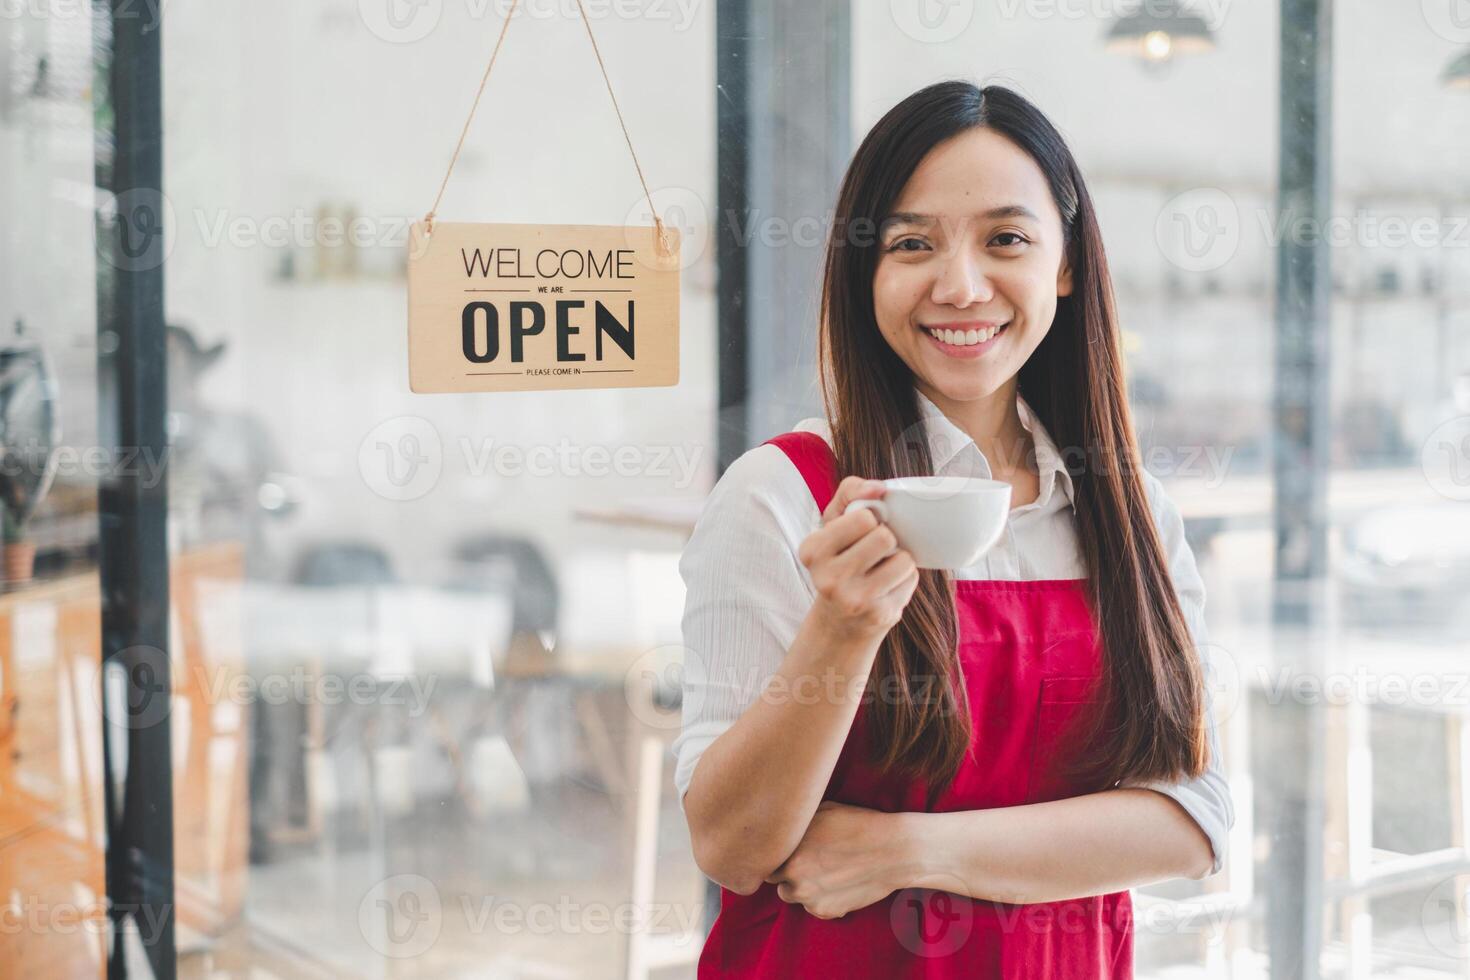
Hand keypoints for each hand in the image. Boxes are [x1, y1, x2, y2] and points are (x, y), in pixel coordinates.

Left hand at [763, 801, 914, 919]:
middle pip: (773, 879)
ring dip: (800, 886)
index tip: (788, 849)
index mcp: (788, 850)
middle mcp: (794, 876)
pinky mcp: (826, 911)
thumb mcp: (821, 811)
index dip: (775, 853)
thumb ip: (795, 825)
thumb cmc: (858, 824)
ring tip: (822, 871)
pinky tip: (837, 882)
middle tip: (806, 859)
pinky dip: (820, 898)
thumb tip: (779, 825)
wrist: (892, 850)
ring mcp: (809, 897)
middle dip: (785, 871)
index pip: (764, 858)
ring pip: (791, 895)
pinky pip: (812, 907)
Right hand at [797, 477, 919, 641]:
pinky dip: (904, 579)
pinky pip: (911, 579)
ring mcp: (854, 600)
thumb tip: (879, 488)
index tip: (859, 533)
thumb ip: (851, 493)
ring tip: (882, 569)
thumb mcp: (834, 523)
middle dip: (886, 539)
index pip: (863, 518)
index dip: (869, 520)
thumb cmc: (840, 559)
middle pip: (884, 537)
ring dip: (899, 559)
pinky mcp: (879, 615)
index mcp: (812, 550)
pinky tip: (886, 588)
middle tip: (873, 552)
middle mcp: (828, 578)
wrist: (840, 620)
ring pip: (903, 559)